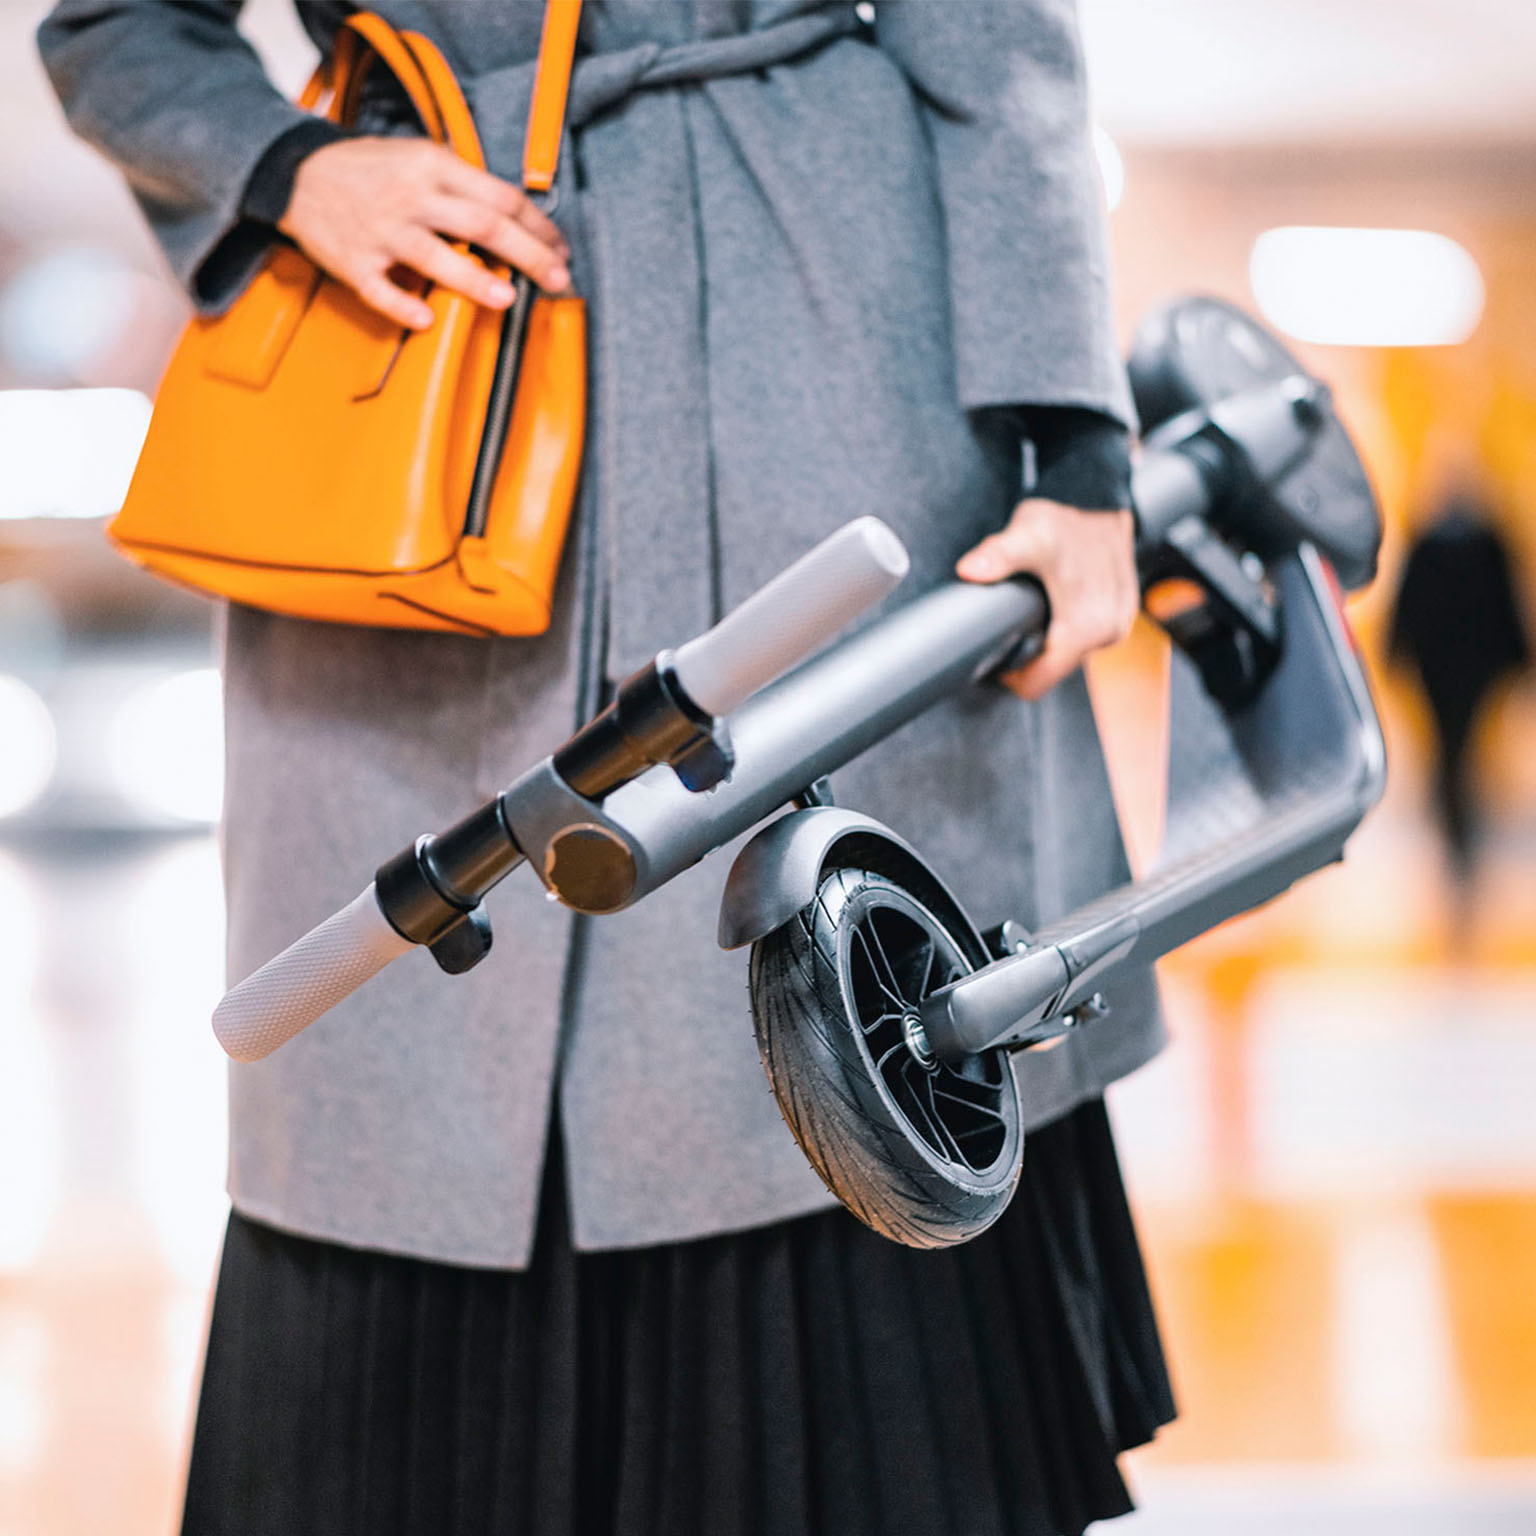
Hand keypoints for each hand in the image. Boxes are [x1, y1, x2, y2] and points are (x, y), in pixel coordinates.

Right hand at [279, 136, 571, 330]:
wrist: (296, 172)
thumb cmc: (368, 170)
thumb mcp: (419, 158)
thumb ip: (462, 185)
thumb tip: (516, 220)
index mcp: (431, 166)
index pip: (499, 197)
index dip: (537, 226)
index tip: (560, 249)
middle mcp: (409, 196)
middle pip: (482, 225)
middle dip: (528, 254)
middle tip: (557, 278)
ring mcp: (380, 230)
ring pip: (434, 255)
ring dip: (474, 279)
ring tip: (507, 298)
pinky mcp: (354, 261)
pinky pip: (380, 290)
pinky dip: (403, 306)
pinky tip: (426, 319)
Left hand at [955, 498, 1137, 699]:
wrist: (1101, 499)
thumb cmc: (1064, 520)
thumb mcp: (1027, 534)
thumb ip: (998, 556)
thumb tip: (969, 570)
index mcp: (1085, 626)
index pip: (1039, 682)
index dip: (1012, 677)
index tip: (994, 659)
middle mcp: (1108, 632)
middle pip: (1052, 672)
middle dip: (1027, 659)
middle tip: (1006, 628)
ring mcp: (1117, 626)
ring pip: (1067, 658)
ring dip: (1046, 645)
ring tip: (1028, 617)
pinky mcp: (1120, 617)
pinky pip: (1084, 642)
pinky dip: (1064, 633)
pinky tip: (1051, 610)